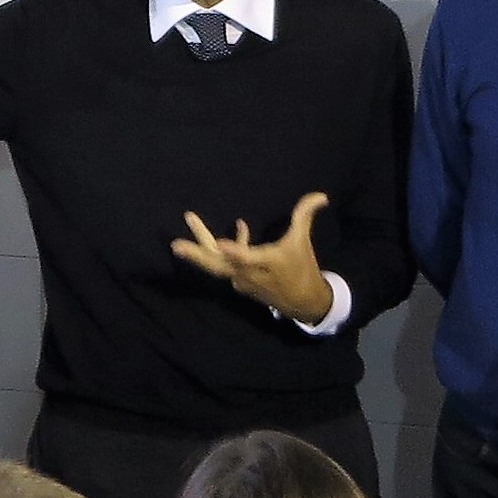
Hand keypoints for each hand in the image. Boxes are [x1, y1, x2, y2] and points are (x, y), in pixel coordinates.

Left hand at [170, 193, 336, 324]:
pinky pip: (226, 262)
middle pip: (216, 266)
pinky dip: (227, 247)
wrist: (303, 302)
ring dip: (200, 246)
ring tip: (190, 218)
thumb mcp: (302, 242)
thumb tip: (321, 196)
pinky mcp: (239, 280)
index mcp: (264, 263)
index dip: (235, 250)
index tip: (220, 244)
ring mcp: (240, 279)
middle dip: (196, 255)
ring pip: (216, 263)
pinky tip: (240, 226)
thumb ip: (305, 216)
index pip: (247, 258)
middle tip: (175, 245)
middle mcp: (247, 273)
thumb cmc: (302, 268)